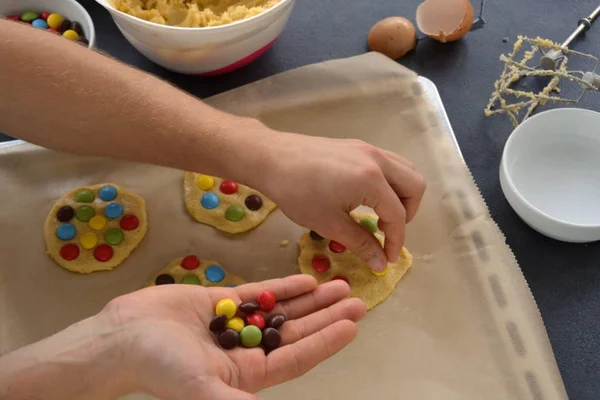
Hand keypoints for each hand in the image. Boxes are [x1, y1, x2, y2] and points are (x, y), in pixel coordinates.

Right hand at [0, 275, 364, 398]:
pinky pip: (258, 292)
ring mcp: (235, 324)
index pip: (297, 357)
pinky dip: (282, 286)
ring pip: (281, 310)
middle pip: (296, 331)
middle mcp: (246, 350)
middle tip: (357, 300)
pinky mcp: (220, 302)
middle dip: (327, 316)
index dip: (326, 341)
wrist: (120, 338)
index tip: (352, 325)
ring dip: (311, 299)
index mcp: (248, 374)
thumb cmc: (159, 367)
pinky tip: (306, 280)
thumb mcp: (203, 390)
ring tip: (339, 284)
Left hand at [256, 132, 425, 271]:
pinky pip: (388, 163)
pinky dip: (389, 181)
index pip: (398, 215)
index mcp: (373, 180)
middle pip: (415, 186)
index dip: (396, 241)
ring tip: (380, 214)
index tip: (387, 260)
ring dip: (401, 195)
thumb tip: (381, 263)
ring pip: (404, 170)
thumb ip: (361, 243)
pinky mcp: (356, 146)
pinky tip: (367, 197)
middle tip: (387, 231)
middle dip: (408, 213)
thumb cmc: (298, 193)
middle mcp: (377, 160)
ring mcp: (368, 149)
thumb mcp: (329, 223)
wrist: (271, 158)